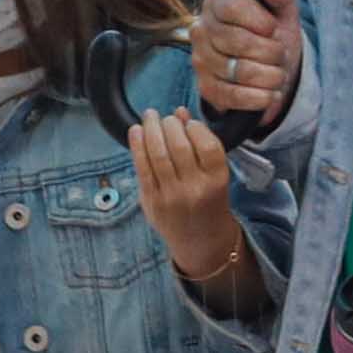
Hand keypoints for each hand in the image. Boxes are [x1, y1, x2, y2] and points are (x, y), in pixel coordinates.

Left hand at [134, 111, 251, 295]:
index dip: (195, 127)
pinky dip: (137, 146)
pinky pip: (142, 168)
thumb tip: (181, 112)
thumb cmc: (208, 200)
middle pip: (180, 146)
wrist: (200, 240)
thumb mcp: (213, 174)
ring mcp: (172, 196)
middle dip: (169, 124)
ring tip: (149, 116)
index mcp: (217, 180)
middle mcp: (196, 189)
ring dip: (151, 129)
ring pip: (158, 154)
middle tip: (165, 118)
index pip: (207, 145)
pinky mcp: (152, 201)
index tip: (187, 122)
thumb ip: (199, 143)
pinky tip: (135, 131)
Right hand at [191, 0, 302, 128]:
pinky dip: (259, 98)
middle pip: (239, 41)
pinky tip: (271, 94)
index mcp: (216, 4)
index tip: (273, 28)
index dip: (259, 19)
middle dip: (271, 51)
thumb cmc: (272, 36)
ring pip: (239, 71)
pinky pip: (234, 96)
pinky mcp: (207, 89)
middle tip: (281, 55)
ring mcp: (201, 61)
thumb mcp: (282, 12)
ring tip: (279, 74)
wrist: (269, 70)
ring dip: (270, 76)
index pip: (232, 6)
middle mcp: (201, 30)